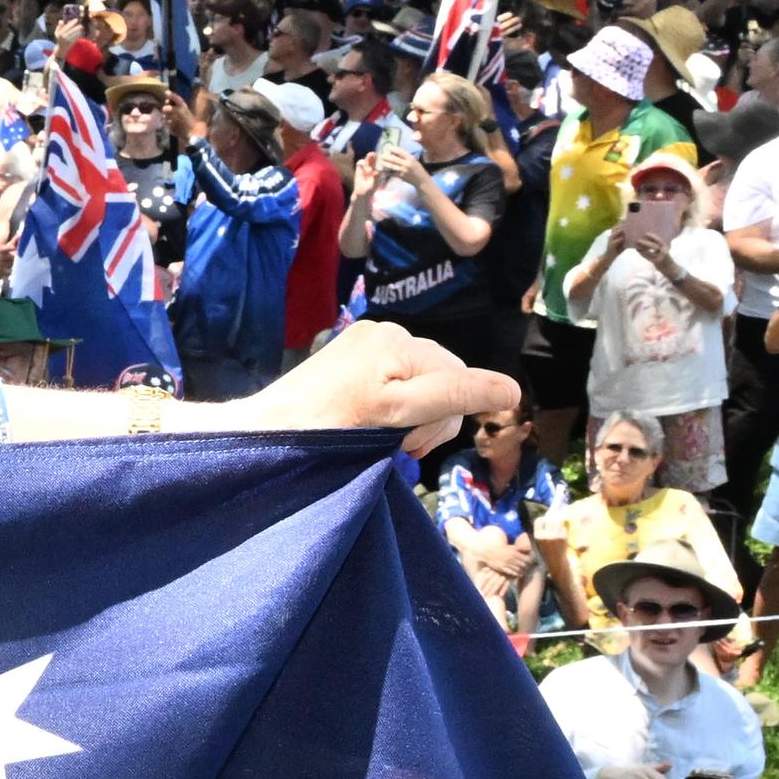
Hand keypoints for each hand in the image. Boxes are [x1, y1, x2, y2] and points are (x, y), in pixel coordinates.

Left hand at [222, 320, 518, 455]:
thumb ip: (456, 396)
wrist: (264, 433)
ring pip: (418, 387)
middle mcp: (386, 333)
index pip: (461, 379)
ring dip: (408, 420)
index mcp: (400, 338)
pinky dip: (390, 411)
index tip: (411, 446)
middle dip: (426, 420)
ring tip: (377, 439)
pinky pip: (392, 385)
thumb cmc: (331, 426)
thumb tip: (513, 391)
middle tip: (392, 446)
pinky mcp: (348, 360)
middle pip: (441, 381)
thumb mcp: (400, 412)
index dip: (444, 420)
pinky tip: (367, 427)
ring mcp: (365, 344)